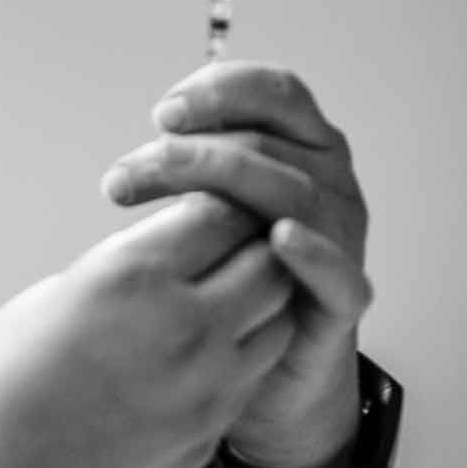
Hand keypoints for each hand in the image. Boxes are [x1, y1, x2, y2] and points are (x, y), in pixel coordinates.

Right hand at [0, 194, 296, 467]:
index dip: (214, 201)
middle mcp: (183, 327)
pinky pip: (254, 374)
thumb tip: (159, 262)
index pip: (219, 212)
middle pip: (269, 259)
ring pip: (279, 317)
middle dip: (252, 242)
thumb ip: (117, 275)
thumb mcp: (48, 302)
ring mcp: (207, 387)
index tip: (198, 202)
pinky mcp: (212, 434)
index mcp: (129, 278)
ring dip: (259, 297)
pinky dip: (244, 350)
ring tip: (220, 294)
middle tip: (223, 242)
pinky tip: (204, 350)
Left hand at [99, 61, 372, 467]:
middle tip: (123, 177)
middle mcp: (329, 185)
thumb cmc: (228, 275)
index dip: (221, 92)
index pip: (276, 93)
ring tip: (148, 194)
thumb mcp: (207, 205)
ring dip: (217, 186)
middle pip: (266, 145)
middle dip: (187, 153)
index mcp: (303, 148)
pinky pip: (341, 272)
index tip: (161, 115)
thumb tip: (155, 132)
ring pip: (293, 194)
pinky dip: (314, 252)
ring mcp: (341, 242)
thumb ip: (194, 162)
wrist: (264, 376)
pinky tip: (280, 238)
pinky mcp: (343, 302)